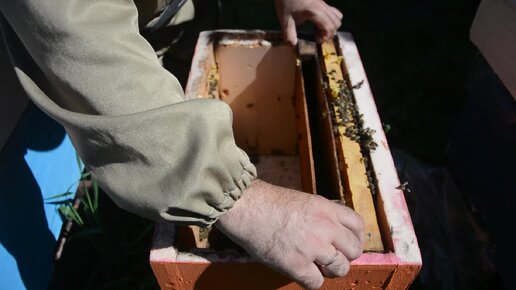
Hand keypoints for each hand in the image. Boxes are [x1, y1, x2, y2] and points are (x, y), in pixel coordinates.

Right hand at [215, 179, 363, 289]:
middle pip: (354, 250)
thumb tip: (334, 231)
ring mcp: (312, 247)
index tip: (347, 244)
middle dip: (345, 256)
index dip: (355, 237)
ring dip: (331, 270)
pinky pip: (316, 283)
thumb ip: (322, 215)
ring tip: (318, 267)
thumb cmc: (267, 202)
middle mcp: (325, 227)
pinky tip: (302, 273)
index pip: (358, 225)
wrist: (245, 207)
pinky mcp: (296, 264)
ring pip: (340, 269)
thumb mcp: (304, 200)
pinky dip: (311, 281)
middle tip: (332, 257)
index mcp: (326, 208)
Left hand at [274, 0, 342, 44]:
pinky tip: (317, 21)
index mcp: (316, 12)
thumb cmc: (286, 2)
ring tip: (319, 29)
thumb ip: (289, 34)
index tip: (316, 40)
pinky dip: (330, 19)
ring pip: (337, 16)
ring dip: (331, 26)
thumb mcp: (285, 20)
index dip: (326, 37)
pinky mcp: (321, 2)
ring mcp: (323, 3)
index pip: (329, 27)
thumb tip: (293, 45)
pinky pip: (333, 11)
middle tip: (317, 36)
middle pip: (336, 23)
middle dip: (329, 33)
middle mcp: (323, 7)